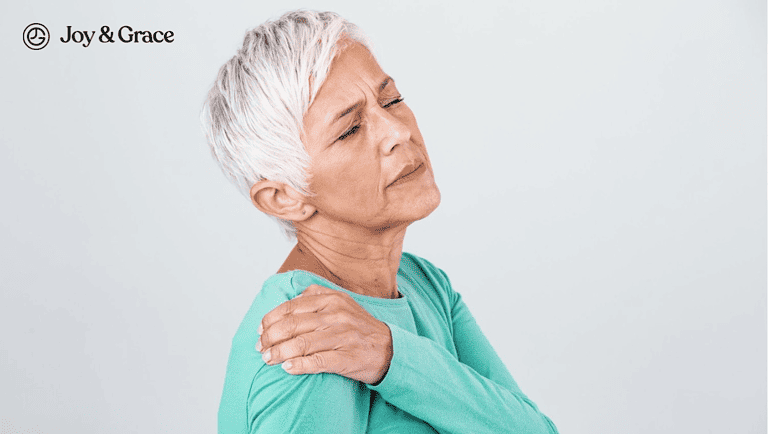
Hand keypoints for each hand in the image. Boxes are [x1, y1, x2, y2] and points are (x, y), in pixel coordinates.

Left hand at [256, 284, 392, 384]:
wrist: (389, 349)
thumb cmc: (359, 327)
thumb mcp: (342, 302)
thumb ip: (316, 296)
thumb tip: (288, 300)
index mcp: (331, 299)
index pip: (291, 307)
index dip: (270, 319)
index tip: (260, 330)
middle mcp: (336, 315)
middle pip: (292, 325)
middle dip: (270, 338)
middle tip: (260, 348)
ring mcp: (341, 336)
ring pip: (300, 344)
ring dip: (278, 353)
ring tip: (268, 359)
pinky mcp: (346, 357)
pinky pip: (317, 362)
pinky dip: (298, 365)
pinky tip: (287, 368)